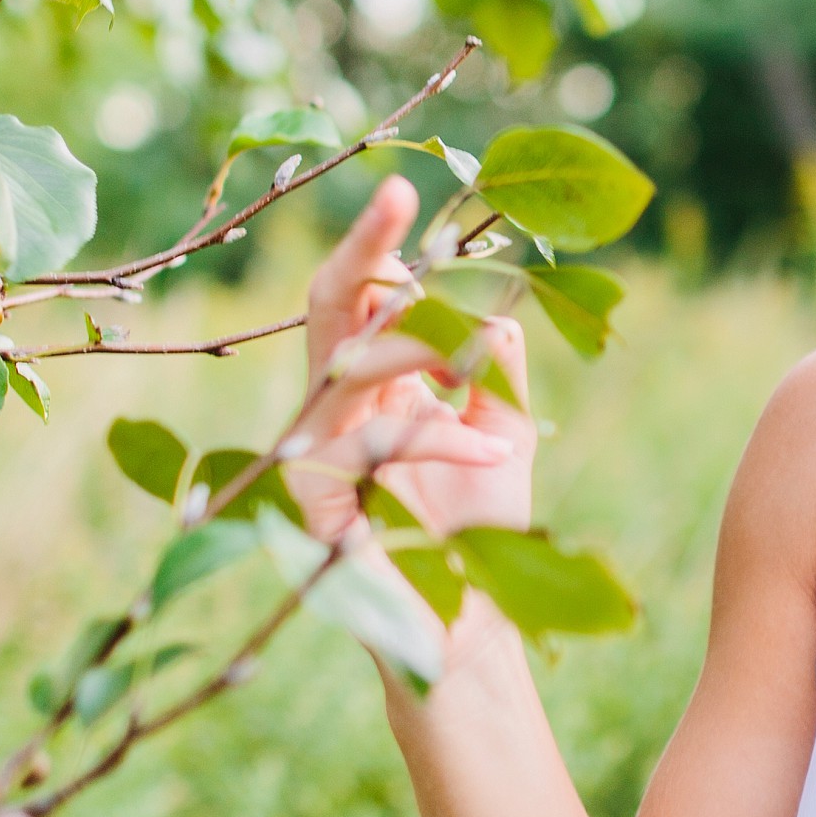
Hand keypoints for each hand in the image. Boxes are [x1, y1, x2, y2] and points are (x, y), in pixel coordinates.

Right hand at [287, 175, 533, 543]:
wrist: (468, 622)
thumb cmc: (481, 530)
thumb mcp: (502, 427)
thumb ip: (493, 363)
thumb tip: (490, 309)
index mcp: (373, 381)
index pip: (363, 295)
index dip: (382, 246)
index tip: (408, 193)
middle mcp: (334, 404)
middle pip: (328, 306)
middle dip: (362, 247)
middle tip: (395, 196)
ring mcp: (313, 449)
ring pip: (353, 364)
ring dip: (423, 356)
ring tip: (474, 375)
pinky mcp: (313, 497)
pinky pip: (377, 440)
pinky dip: (446, 442)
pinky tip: (495, 456)